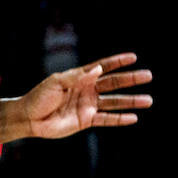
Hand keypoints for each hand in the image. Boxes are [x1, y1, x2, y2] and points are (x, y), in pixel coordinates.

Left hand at [25, 54, 152, 140]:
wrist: (30, 118)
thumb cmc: (40, 96)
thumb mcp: (57, 82)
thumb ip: (78, 76)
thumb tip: (98, 69)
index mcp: (80, 77)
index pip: (103, 67)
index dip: (118, 62)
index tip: (133, 57)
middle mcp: (88, 90)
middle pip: (114, 83)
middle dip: (131, 79)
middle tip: (148, 76)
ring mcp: (88, 105)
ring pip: (114, 102)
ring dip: (131, 101)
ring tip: (148, 100)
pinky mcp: (87, 120)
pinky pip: (107, 119)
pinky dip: (120, 119)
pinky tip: (133, 117)